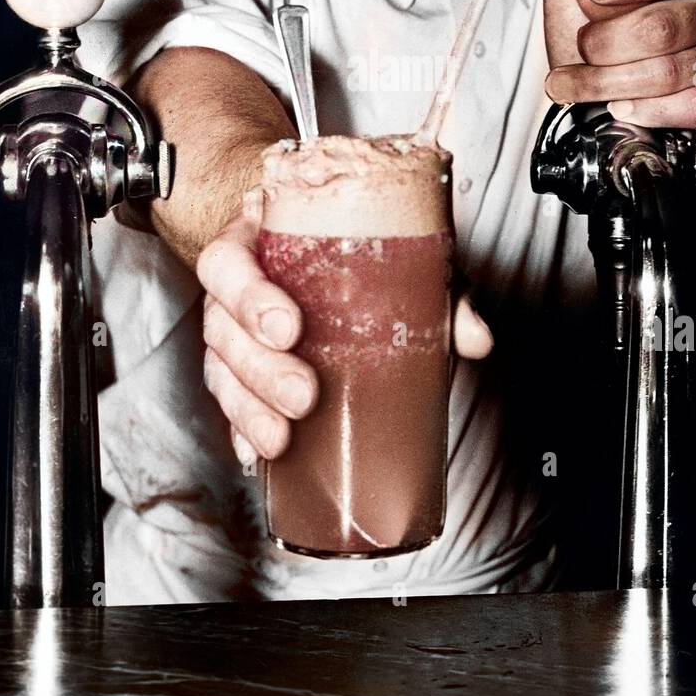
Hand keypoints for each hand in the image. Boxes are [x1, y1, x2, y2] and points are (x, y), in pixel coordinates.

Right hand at [196, 212, 492, 466]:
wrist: (336, 246)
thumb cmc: (356, 245)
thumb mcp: (393, 252)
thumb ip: (436, 286)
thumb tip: (475, 338)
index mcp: (256, 241)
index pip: (227, 265)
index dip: (249, 298)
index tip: (290, 329)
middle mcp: (235, 287)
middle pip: (221, 328)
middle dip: (260, 371)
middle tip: (303, 396)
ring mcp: (231, 331)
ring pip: (220, 372)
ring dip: (248, 410)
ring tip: (282, 439)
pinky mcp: (239, 371)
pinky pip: (228, 404)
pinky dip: (242, 431)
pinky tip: (259, 454)